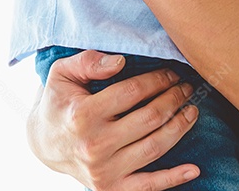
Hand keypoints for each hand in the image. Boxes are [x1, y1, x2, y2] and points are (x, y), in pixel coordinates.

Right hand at [26, 50, 200, 189]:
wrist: (44, 144)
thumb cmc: (59, 102)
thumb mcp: (62, 74)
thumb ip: (88, 62)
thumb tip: (120, 61)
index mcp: (82, 115)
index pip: (133, 92)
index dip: (158, 79)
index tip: (171, 72)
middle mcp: (94, 145)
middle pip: (149, 118)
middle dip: (174, 99)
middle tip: (187, 88)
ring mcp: (104, 171)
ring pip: (155, 147)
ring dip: (180, 127)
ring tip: (192, 110)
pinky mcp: (111, 188)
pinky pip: (148, 186)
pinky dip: (174, 178)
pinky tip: (194, 168)